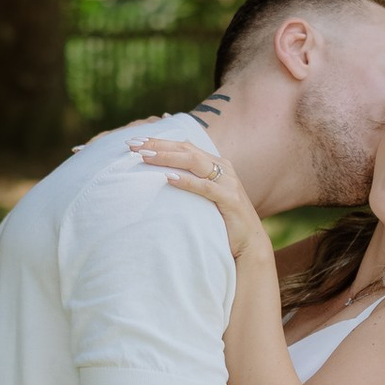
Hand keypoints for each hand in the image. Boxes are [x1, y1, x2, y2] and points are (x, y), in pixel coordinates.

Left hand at [135, 127, 266, 263]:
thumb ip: (192, 182)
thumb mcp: (207, 196)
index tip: (136, 141)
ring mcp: (228, 183)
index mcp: (217, 163)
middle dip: (159, 145)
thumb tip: (163, 175)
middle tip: (133, 145)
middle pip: (187, 149)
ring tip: (145, 157)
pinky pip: (205, 187)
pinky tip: (168, 178)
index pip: (185, 146)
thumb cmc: (223, 219)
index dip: (161, 141)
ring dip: (167, 158)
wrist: (250, 243)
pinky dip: (186, 181)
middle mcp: (223, 168)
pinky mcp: (230, 200)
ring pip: (194, 162)